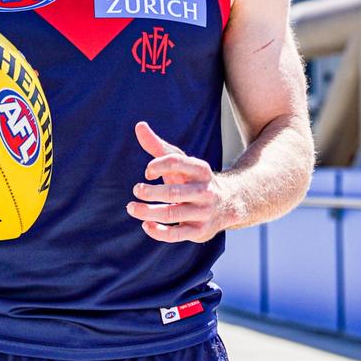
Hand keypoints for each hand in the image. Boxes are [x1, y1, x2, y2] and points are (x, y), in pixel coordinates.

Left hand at [126, 121, 229, 242]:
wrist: (228, 204)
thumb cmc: (194, 180)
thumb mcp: (181, 162)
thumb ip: (158, 146)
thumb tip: (139, 126)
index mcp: (200, 170)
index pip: (177, 163)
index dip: (158, 165)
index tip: (147, 172)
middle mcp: (205, 191)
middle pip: (173, 192)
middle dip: (150, 192)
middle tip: (136, 190)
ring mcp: (203, 213)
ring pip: (171, 214)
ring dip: (147, 211)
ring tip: (131, 207)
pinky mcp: (199, 231)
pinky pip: (176, 235)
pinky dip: (158, 231)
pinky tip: (145, 224)